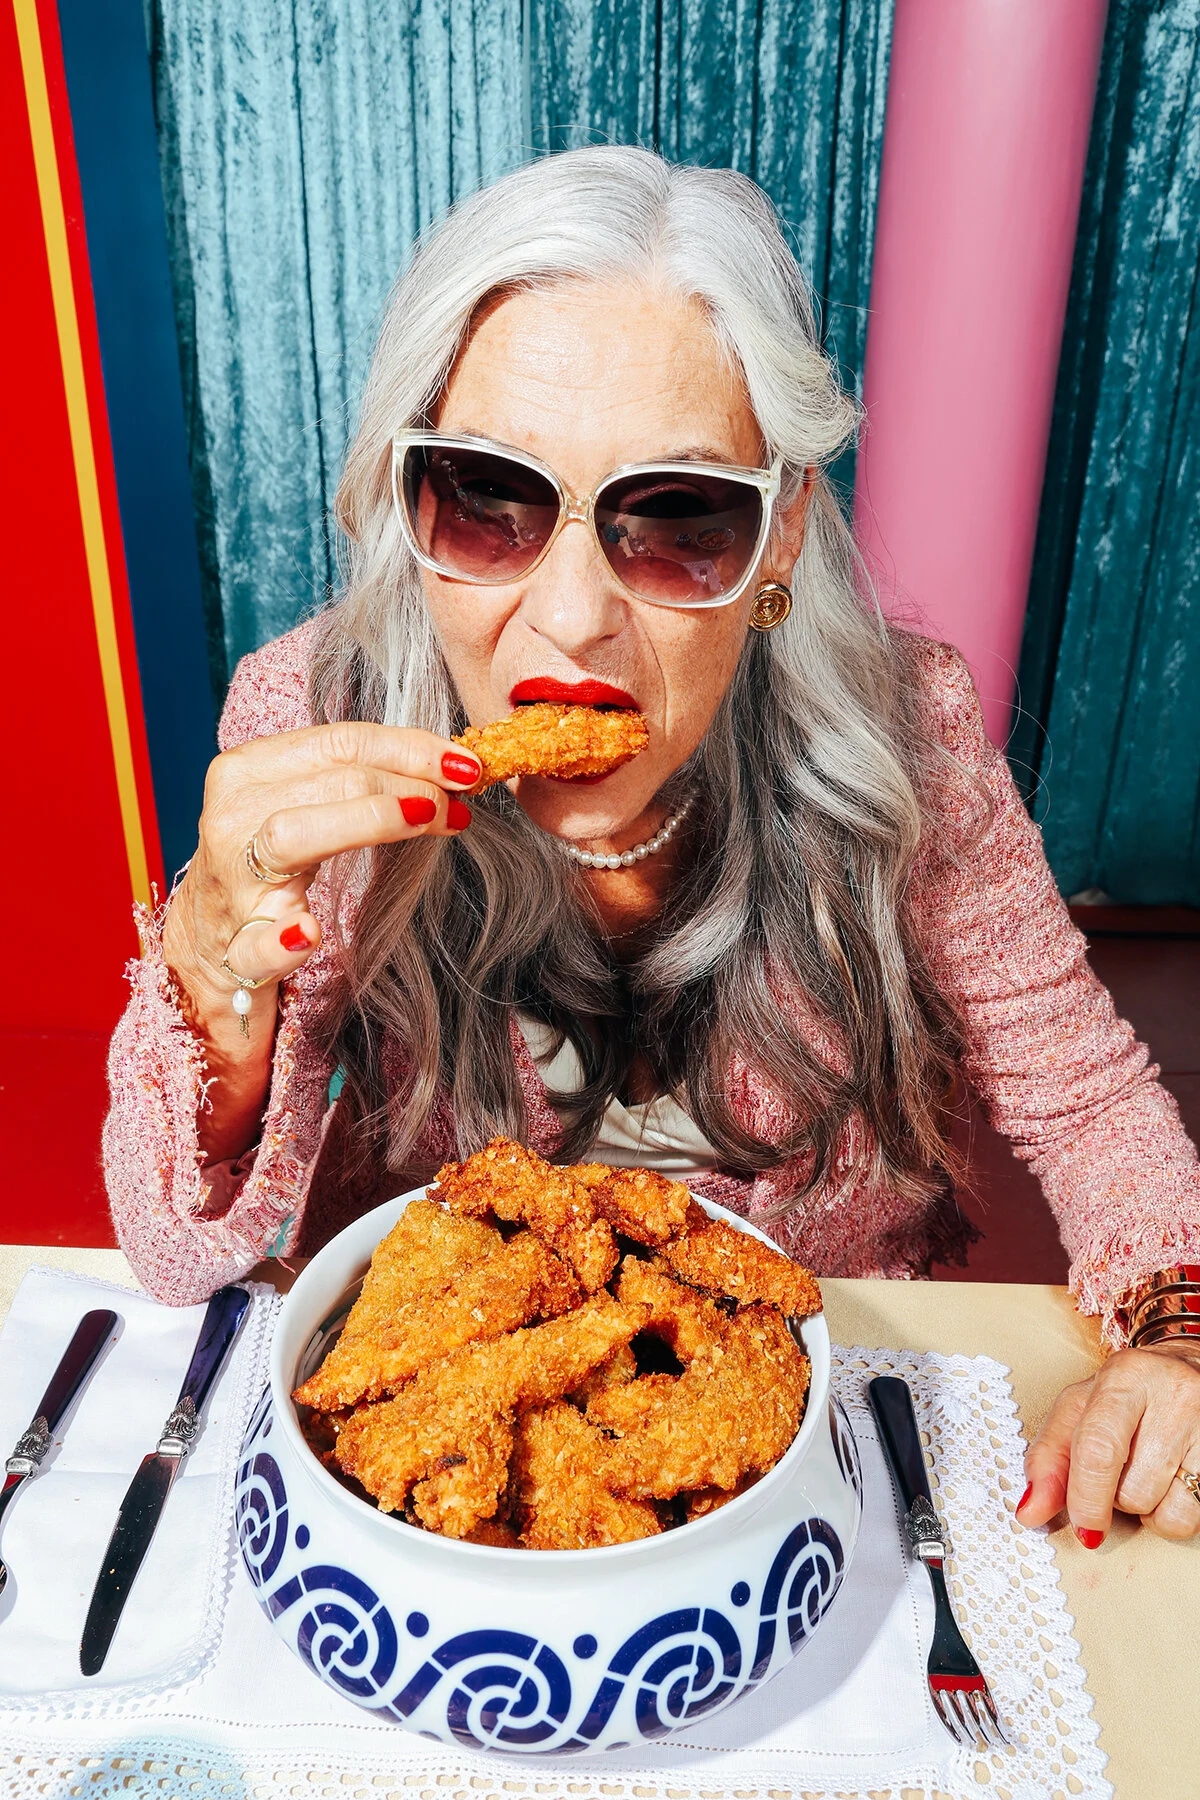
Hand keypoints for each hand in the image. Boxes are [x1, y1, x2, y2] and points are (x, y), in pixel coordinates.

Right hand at [161, 722, 480, 1157]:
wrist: (210, 942)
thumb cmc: (271, 862)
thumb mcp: (307, 806)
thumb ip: (364, 781)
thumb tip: (453, 769)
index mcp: (249, 771)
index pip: (340, 741)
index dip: (408, 747)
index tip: (464, 762)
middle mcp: (232, 817)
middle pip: (332, 781)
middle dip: (407, 786)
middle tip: (458, 803)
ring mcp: (231, 883)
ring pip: (292, 837)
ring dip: (367, 823)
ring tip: (427, 818)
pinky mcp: (235, 948)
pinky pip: (257, 943)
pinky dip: (283, 940)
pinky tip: (309, 933)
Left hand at [1017, 1342, 1199, 1543]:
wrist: (1190, 1369)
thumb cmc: (1129, 1393)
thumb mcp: (1080, 1408)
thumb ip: (1049, 1457)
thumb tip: (1030, 1511)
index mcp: (1125, 1376)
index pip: (1099, 1449)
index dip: (1085, 1498)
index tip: (1082, 1529)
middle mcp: (1173, 1395)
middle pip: (1130, 1489)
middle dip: (1113, 1498)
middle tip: (1117, 1471)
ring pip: (1163, 1509)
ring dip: (1144, 1507)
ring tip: (1146, 1470)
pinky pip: (1191, 1519)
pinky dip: (1172, 1514)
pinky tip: (1171, 1482)